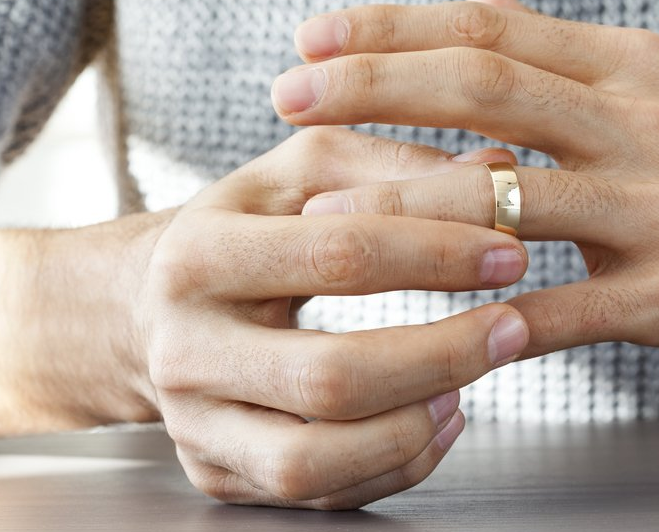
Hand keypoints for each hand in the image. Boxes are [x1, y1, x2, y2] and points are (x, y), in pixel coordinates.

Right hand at [137, 127, 529, 508]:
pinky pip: (318, 495)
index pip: (337, 256)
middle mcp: (186, 348)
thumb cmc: (242, 229)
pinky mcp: (216, 473)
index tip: (509, 252)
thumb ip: (392, 163)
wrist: (145, 307)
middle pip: (330, 377)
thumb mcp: (299, 172)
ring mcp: (195, 424)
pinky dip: (395, 467)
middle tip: (512, 328)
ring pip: (315, 460)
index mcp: (201, 255)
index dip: (438, 255)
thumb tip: (496, 170)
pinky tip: (434, 421)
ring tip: (468, 385)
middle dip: (442, 356)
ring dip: (415, 429)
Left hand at [272, 0, 658, 377]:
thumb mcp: (653, 88)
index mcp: (623, 71)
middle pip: (485, 85)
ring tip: (327, 215)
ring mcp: (657, 209)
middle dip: (375, 87)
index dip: (391, 30)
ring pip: (511, 194)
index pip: (488, 29)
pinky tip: (426, 328)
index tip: (311, 41)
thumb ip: (555, 45)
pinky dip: (487, 318)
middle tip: (289, 98)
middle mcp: (636, 124)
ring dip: (409, 203)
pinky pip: (562, 308)